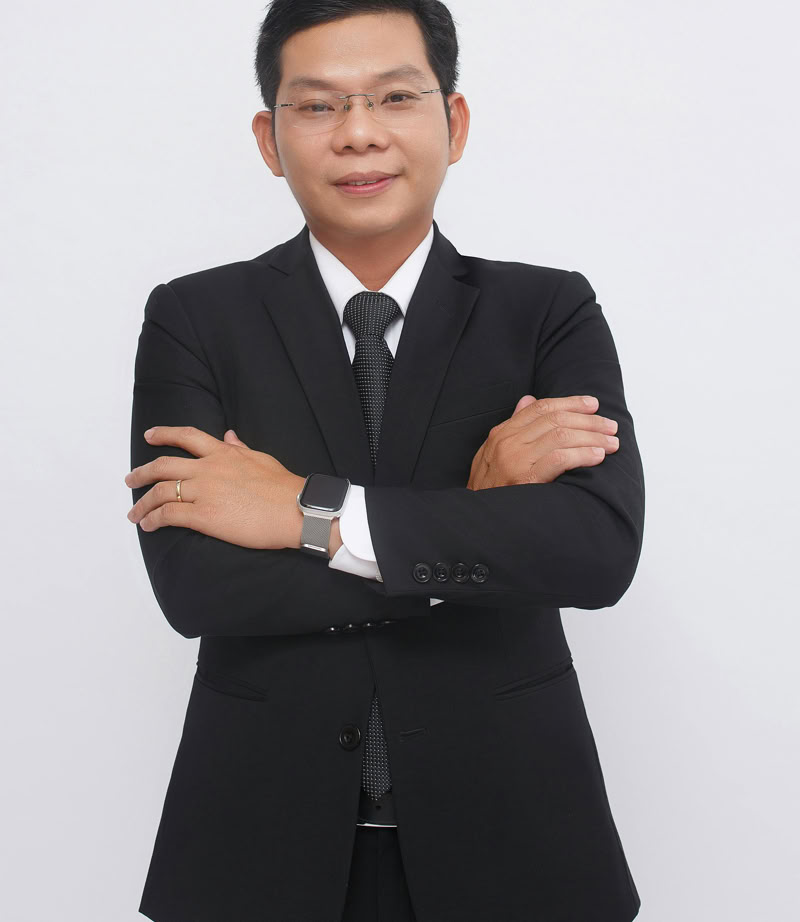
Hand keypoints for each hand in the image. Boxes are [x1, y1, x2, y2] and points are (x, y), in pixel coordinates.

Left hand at [125, 426, 305, 549]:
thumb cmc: (284, 488)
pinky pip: (168, 516)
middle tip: (131, 480)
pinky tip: (148, 525)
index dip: (164, 434)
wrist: (296, 510)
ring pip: (161, 492)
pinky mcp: (204, 516)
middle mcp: (208, 469)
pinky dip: (153, 520)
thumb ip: (239, 448)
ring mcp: (204, 492)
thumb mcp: (260, 459)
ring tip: (135, 513)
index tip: (150, 436)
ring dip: (143, 503)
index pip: (187, 436)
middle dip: (142, 473)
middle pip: (164, 466)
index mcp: (223, 453)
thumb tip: (229, 436)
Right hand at [467, 394, 618, 489]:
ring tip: (611, 443)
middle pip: (555, 419)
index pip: (540, 408)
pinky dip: (583, 455)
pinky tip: (597, 457)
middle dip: (588, 421)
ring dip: (592, 438)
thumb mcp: (492, 453)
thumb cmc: (488, 490)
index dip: (570, 403)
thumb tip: (528, 400)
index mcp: (501, 434)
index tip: (593, 405)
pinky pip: (560, 458)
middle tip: (610, 427)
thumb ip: (513, 426)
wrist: (475, 523)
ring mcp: (515, 460)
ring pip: (561, 436)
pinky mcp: (524, 479)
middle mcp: (507, 443)